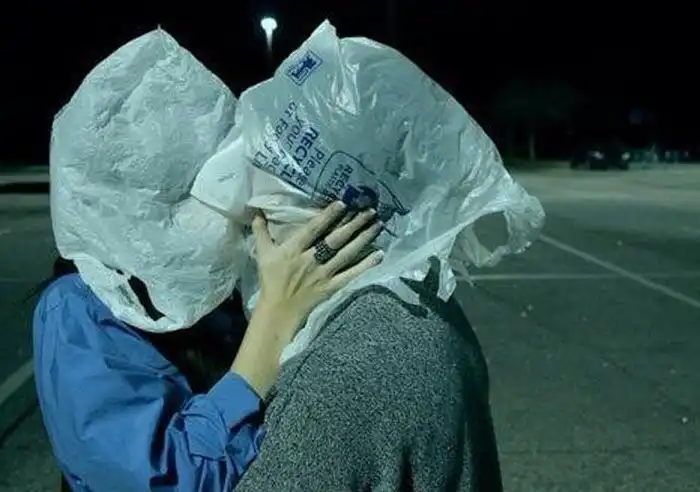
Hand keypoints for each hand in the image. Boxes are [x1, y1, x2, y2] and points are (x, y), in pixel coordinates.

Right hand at [231, 201, 383, 397]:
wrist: (278, 311)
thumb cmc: (271, 280)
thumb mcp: (263, 254)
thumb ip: (261, 232)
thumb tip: (256, 211)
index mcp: (294, 249)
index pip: (314, 229)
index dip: (328, 216)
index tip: (343, 203)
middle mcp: (311, 260)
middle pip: (335, 239)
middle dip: (354, 224)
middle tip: (370, 210)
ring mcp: (323, 274)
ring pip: (346, 254)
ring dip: (363, 239)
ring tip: (378, 225)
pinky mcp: (332, 287)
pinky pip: (351, 274)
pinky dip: (365, 265)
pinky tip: (379, 254)